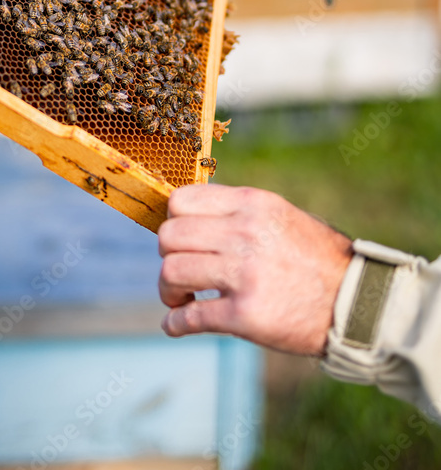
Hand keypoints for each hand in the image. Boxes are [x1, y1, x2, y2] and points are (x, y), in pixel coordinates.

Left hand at [158, 184, 352, 355]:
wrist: (356, 301)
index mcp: (251, 204)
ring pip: (172, 272)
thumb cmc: (316, 258)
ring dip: (169, 290)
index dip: (173, 221)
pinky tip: (177, 325)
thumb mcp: (280, 215)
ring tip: (182, 298)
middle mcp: (244, 234)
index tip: (181, 239)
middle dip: (167, 256)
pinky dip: (176, 323)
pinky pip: (191, 317)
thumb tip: (188, 215)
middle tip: (181, 272)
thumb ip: (237, 213)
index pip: (181, 200)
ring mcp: (244, 274)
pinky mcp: (246, 315)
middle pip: (170, 236)